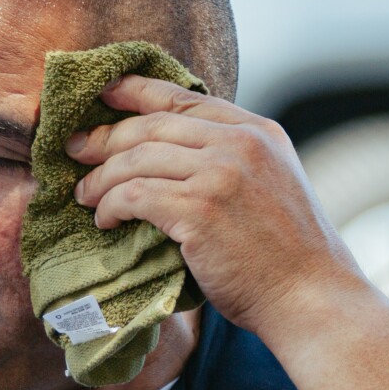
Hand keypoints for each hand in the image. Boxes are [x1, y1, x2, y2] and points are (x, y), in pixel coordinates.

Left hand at [68, 75, 366, 336]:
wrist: (311, 297)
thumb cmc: (288, 257)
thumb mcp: (271, 187)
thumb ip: (232, 163)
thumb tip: (173, 160)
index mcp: (259, 131)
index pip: (185, 98)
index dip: (136, 92)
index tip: (103, 94)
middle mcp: (240, 143)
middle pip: (152, 126)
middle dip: (106, 137)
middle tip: (77, 151)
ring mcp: (221, 173)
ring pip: (137, 159)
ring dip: (102, 178)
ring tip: (85, 195)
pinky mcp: (200, 209)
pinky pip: (135, 195)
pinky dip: (111, 206)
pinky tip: (106, 220)